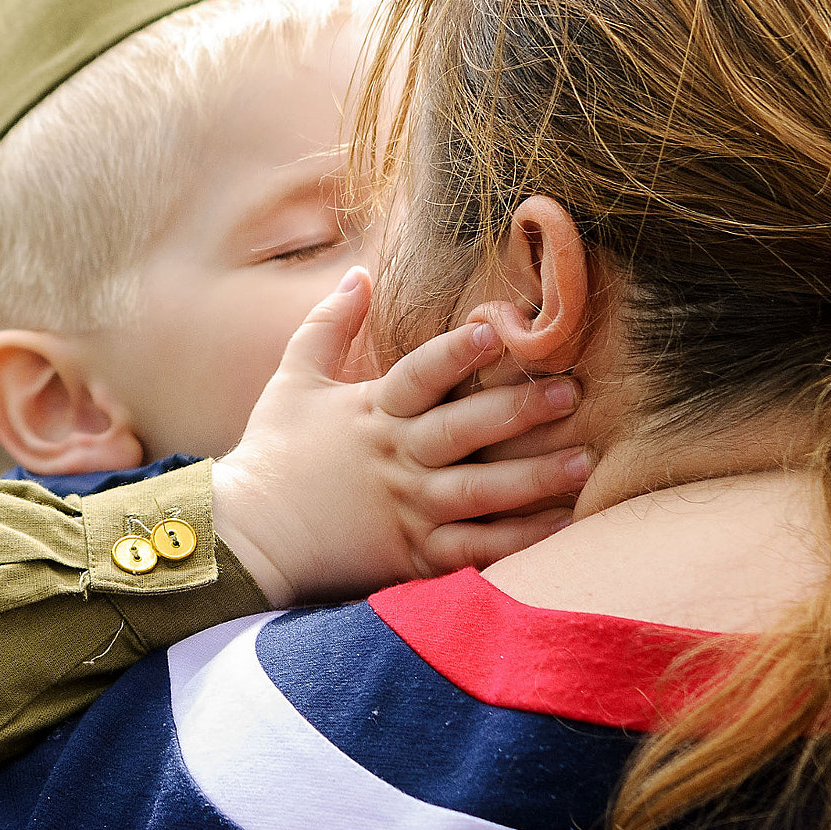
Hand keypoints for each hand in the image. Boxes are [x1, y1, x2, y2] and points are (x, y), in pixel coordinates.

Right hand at [212, 267, 592, 606]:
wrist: (246, 538)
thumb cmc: (272, 454)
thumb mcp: (292, 379)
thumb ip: (329, 325)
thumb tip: (359, 273)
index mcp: (371, 412)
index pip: (419, 374)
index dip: (457, 351)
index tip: (496, 328)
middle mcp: (395, 460)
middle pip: (463, 431)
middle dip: (519, 411)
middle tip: (570, 393)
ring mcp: (406, 510)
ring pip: (480, 493)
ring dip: (535, 477)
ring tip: (584, 461)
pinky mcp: (412, 555)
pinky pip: (474, 549)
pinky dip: (519, 540)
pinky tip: (561, 523)